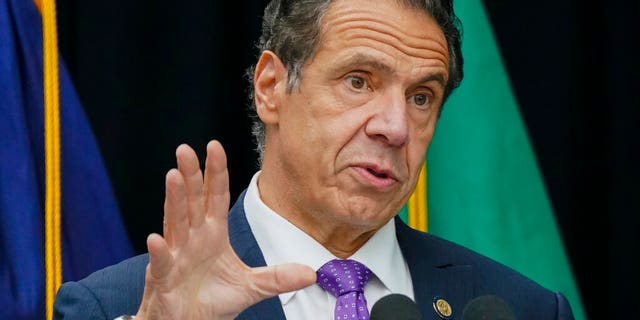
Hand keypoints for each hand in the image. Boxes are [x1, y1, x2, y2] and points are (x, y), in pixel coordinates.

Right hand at [135, 140, 315, 319]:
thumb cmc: (212, 300)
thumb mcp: (251, 286)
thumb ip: (278, 277)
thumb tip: (312, 273)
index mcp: (212, 234)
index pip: (216, 197)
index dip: (216, 172)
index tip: (216, 146)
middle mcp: (193, 239)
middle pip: (192, 201)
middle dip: (191, 175)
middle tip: (186, 149)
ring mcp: (176, 256)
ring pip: (175, 223)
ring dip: (174, 200)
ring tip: (173, 176)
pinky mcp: (164, 279)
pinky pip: (162, 262)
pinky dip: (160, 251)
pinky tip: (157, 238)